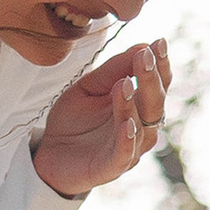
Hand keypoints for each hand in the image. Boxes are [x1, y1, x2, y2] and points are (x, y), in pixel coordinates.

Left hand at [30, 40, 170, 197]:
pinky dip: (126, 140)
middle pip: (155, 103)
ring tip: (124, 84)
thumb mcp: (89, 87)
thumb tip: (143, 45)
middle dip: (152, 79)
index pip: (158, 83)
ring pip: (141, 127)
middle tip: (145, 57)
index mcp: (139, 105)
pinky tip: (126, 124)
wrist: (49, 153)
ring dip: (134, 105)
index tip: (159, 43)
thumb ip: (113, 69)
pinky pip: (124, 154)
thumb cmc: (74, 120)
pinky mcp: (111, 167)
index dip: (161, 64)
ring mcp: (129, 148)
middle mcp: (141, 127)